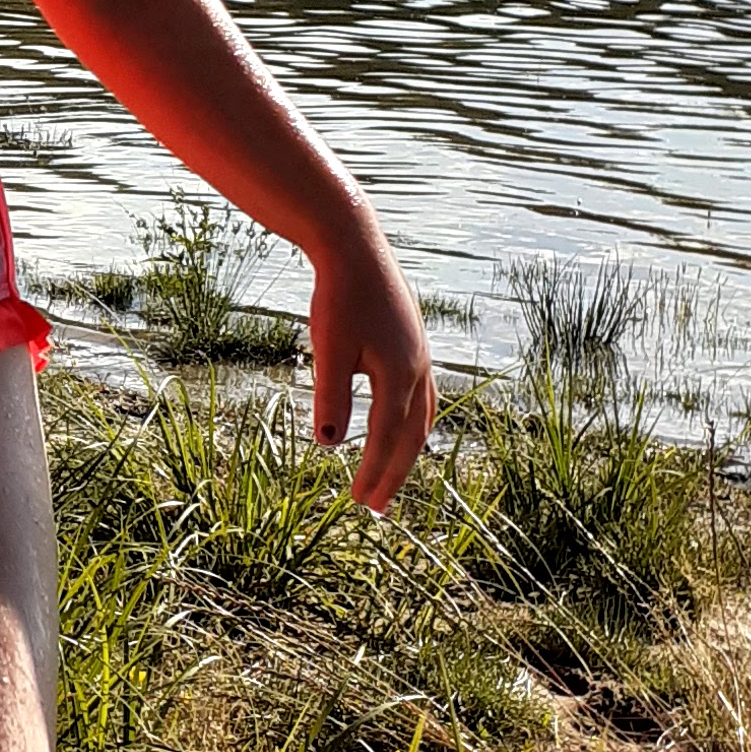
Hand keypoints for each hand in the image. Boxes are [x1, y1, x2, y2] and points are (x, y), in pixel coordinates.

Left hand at [308, 217, 436, 510]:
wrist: (354, 244)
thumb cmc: (339, 295)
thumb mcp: (329, 347)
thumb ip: (331, 396)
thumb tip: (331, 446)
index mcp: (399, 372)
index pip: (388, 437)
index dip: (375, 471)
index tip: (359, 502)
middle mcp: (417, 368)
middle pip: (412, 435)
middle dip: (394, 473)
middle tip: (375, 507)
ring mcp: (419, 354)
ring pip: (421, 416)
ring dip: (406, 451)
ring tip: (391, 475)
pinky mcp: (412, 343)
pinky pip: (421, 395)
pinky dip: (412, 421)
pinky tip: (398, 426)